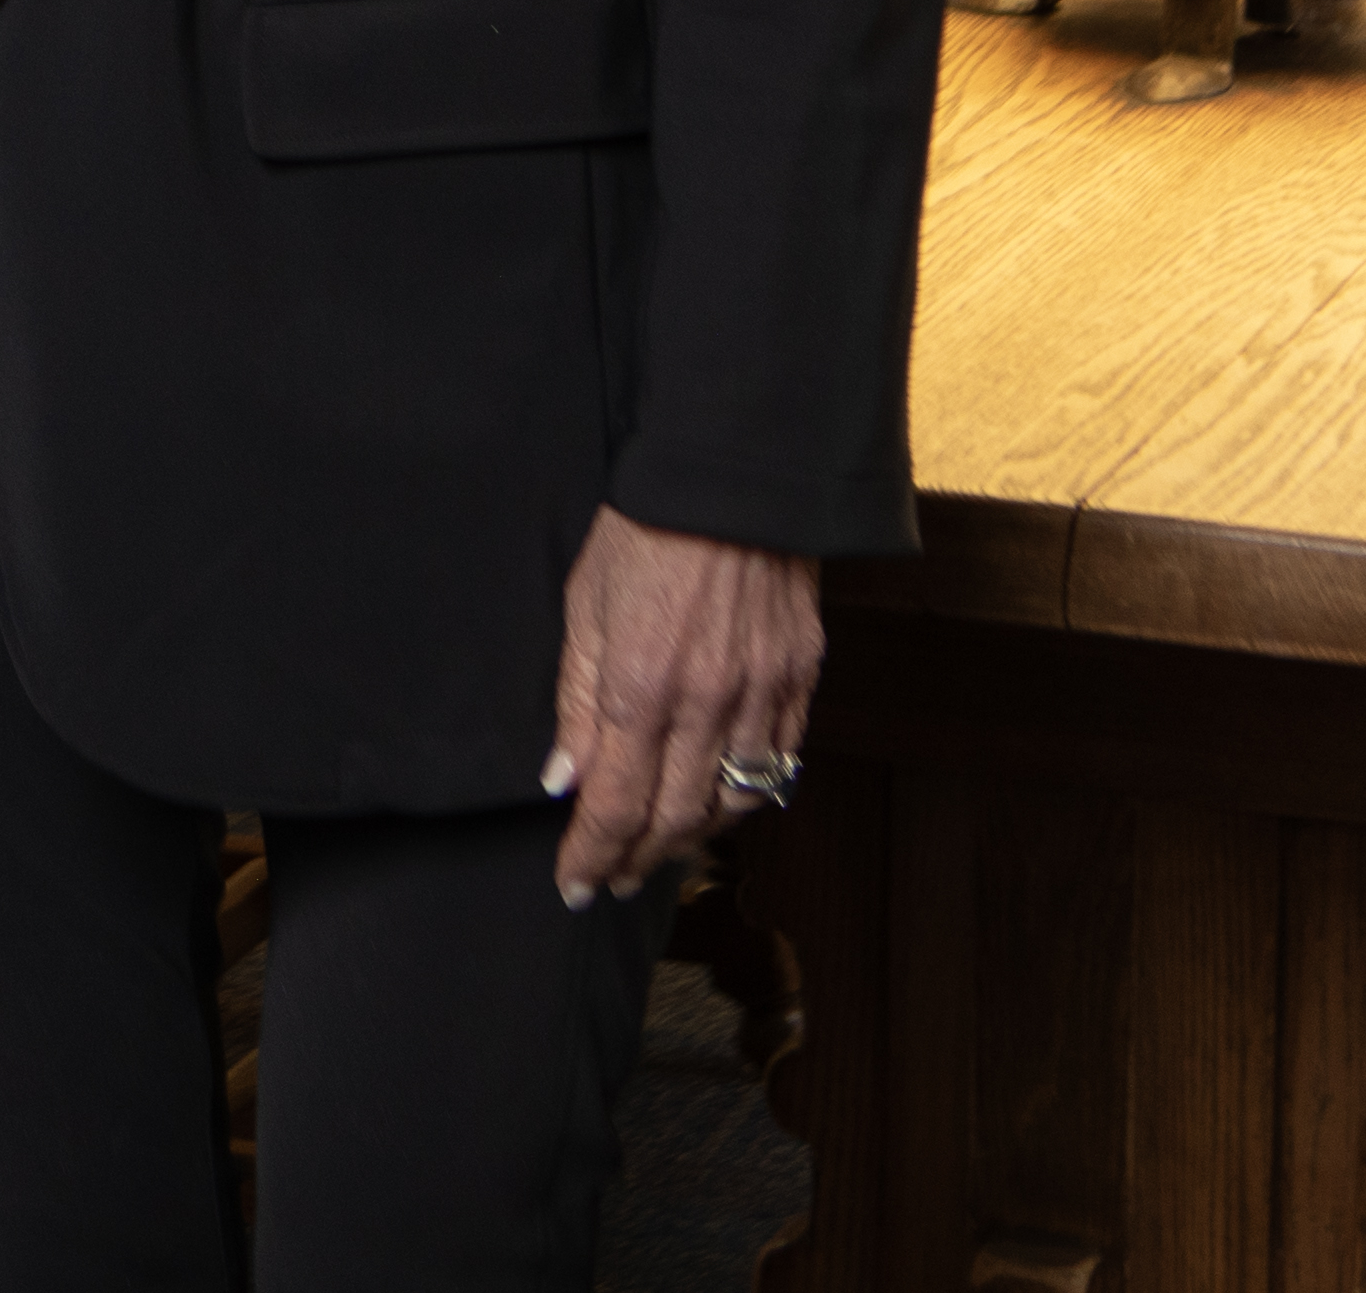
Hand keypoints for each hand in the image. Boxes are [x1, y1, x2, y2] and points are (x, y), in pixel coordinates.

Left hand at [543, 504, 815, 901]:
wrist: (732, 479)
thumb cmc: (643, 531)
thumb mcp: (584, 606)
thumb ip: (576, 700)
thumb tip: (563, 781)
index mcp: (641, 687)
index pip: (615, 805)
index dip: (593, 855)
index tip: (573, 885)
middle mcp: (707, 705)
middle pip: (674, 819)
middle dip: (637, 861)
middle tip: (611, 880)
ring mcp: (762, 696)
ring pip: (731, 804)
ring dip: (691, 840)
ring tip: (658, 852)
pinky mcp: (801, 679)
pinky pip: (779, 764)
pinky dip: (746, 797)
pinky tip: (718, 805)